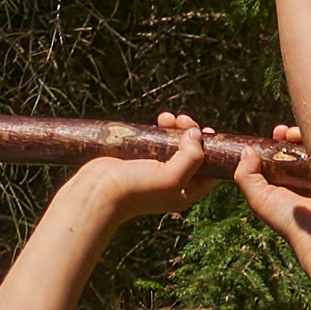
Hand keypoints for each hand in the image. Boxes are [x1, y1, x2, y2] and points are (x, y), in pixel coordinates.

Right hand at [84, 108, 217, 221]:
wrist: (97, 191)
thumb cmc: (135, 190)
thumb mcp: (171, 178)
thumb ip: (191, 157)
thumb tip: (197, 134)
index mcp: (186, 192)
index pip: (211, 170)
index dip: (214, 150)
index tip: (208, 131)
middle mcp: (174, 182)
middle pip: (194, 153)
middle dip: (192, 133)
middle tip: (183, 120)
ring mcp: (156, 170)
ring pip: (175, 144)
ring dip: (177, 127)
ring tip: (167, 117)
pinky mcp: (141, 159)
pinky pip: (158, 140)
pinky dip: (161, 128)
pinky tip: (160, 120)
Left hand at [227, 138, 310, 267]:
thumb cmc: (291, 222)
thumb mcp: (260, 200)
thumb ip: (246, 177)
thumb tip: (247, 150)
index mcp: (287, 184)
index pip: (282, 155)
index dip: (278, 142)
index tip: (277, 132)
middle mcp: (305, 179)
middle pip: (300, 148)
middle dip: (293, 135)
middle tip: (287, 131)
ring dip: (310, 136)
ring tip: (302, 134)